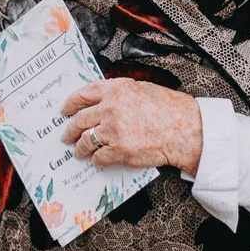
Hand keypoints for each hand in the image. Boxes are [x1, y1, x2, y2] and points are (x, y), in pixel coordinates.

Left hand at [61, 79, 202, 173]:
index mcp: (115, 90)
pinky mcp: (119, 150)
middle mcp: (110, 108)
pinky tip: (97, 161)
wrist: (184, 129)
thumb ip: (119, 94)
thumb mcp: (141, 89)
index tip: (64, 110)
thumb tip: (103, 102)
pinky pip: (99, 157)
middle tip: (67, 135)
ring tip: (78, 152)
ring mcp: (113, 130)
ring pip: (86, 140)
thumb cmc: (169, 109)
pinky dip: (96, 160)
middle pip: (80, 120)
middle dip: (70, 130)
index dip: (70, 103)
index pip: (82, 95)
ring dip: (80, 148)